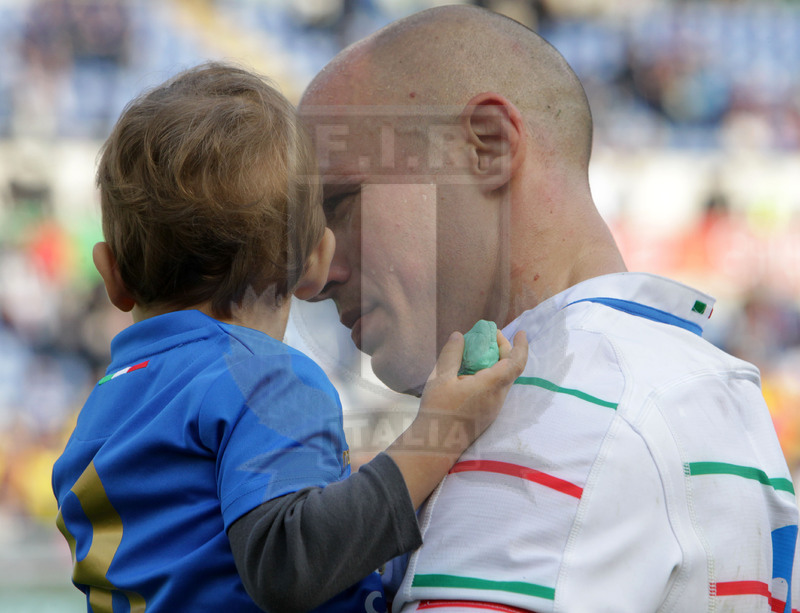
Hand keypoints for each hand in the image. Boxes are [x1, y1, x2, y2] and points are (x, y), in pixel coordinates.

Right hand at [385, 329, 527, 507]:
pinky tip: (472, 372)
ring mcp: (494, 408)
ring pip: (504, 380)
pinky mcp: (488, 415)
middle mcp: (498, 397)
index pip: (516, 362)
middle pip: (510, 369)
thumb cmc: (438, 410)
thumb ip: (452, 354)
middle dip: (503, 349)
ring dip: (496, 363)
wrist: (436, 444)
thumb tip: (460, 336)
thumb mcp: (440, 378)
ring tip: (478, 351)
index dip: (520, 345)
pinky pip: (496, 389)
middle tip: (488, 337)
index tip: (520, 332)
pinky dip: (490, 374)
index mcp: (490, 385)